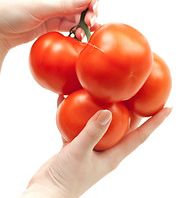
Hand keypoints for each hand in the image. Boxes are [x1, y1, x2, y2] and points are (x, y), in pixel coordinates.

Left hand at [0, 0, 98, 49]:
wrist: (0, 29)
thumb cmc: (12, 10)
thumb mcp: (39, 7)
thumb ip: (64, 5)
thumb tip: (87, 0)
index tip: (93, 6)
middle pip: (81, 0)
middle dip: (89, 10)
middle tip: (90, 22)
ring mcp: (56, 9)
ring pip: (78, 14)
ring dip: (84, 22)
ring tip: (86, 32)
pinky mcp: (54, 22)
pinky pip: (70, 25)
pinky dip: (77, 30)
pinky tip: (80, 35)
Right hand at [18, 107, 171, 197]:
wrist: (46, 191)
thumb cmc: (65, 179)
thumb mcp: (79, 153)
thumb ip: (92, 133)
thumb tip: (107, 112)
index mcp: (114, 155)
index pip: (141, 136)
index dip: (156, 122)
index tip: (169, 108)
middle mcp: (106, 149)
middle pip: (125, 127)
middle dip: (134, 111)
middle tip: (139, 93)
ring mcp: (92, 146)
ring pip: (102, 124)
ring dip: (103, 108)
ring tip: (105, 91)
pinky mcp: (76, 143)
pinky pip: (79, 124)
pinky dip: (75, 113)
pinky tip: (66, 100)